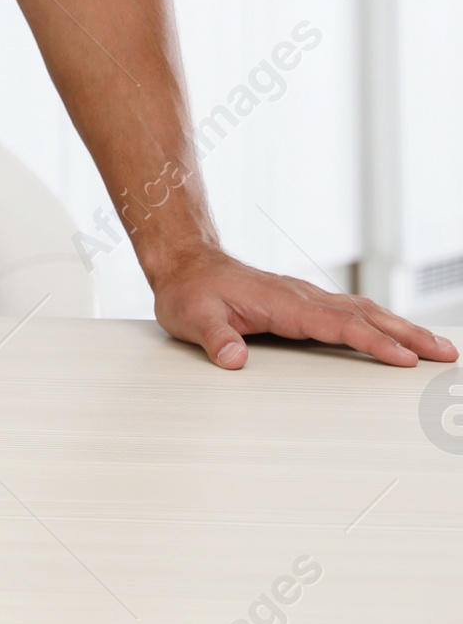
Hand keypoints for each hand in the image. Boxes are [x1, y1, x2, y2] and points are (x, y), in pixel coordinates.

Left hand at [153, 248, 458, 370]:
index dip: (372, 341)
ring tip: (436, 347)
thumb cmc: (190, 291)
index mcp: (282, 302)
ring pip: (363, 311)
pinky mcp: (304, 304)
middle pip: (364, 315)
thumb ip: (214, 338)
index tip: (404, 357)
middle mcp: (301, 297)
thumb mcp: (192, 316)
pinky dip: (381, 323)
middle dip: (406, 333)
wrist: (185, 264)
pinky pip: (351, 313)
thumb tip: (234, 359)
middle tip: (443, 353)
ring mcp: (305, 299)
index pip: (337, 324)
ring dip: (400, 327)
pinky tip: (396, 334)